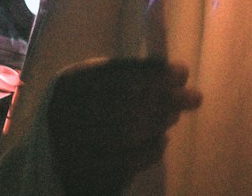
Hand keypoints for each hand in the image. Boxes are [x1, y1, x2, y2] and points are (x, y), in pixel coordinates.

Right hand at [47, 58, 201, 194]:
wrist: (56, 152)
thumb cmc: (89, 108)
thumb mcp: (102, 83)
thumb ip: (133, 75)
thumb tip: (180, 73)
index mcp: (70, 84)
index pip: (116, 75)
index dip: (153, 74)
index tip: (182, 73)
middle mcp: (63, 115)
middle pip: (123, 105)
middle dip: (165, 99)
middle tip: (195, 97)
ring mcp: (69, 149)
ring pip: (124, 134)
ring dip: (159, 122)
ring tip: (175, 115)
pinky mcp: (81, 178)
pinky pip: (124, 165)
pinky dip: (150, 151)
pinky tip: (162, 141)